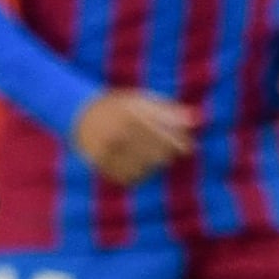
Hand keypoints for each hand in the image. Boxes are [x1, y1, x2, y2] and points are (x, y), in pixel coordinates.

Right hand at [72, 89, 198, 183]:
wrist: (80, 114)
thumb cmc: (121, 106)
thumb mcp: (143, 101)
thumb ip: (170, 111)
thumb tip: (199, 119)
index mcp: (130, 113)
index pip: (164, 135)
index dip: (180, 143)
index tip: (189, 147)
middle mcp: (117, 133)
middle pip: (156, 155)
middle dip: (169, 154)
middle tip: (174, 152)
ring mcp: (107, 151)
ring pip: (144, 169)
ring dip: (154, 165)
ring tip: (154, 157)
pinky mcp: (100, 165)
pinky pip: (128, 178)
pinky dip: (138, 175)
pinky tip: (141, 166)